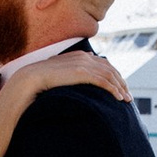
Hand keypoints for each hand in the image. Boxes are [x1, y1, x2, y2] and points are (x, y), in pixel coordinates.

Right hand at [2, 44, 128, 106]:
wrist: (28, 80)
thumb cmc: (40, 81)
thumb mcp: (59, 76)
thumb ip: (70, 76)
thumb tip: (75, 85)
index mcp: (79, 56)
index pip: (103, 64)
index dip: (114, 76)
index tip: (120, 88)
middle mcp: (84, 57)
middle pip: (110, 69)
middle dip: (121, 82)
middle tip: (128, 96)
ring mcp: (83, 64)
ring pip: (110, 75)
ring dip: (120, 88)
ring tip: (126, 100)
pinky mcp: (82, 73)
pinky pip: (103, 81)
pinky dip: (113, 89)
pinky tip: (118, 98)